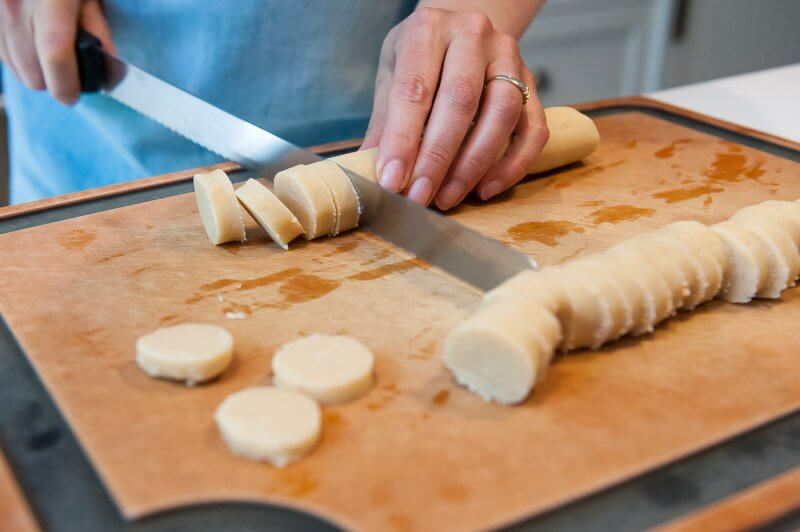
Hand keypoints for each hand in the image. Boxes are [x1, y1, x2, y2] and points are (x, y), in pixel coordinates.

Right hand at [0, 0, 114, 104]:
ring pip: (13, 67)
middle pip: (32, 72)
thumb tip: (109, 62)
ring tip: (52, 55)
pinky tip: (32, 43)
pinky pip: (1, 52)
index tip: (73, 95)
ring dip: (34, 70)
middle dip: (53, 80)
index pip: (56, 53)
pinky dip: (17, 55)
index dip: (66, 83)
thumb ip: (97, 25)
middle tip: (70, 70)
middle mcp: (14, 4)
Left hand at [362, 7, 547, 209]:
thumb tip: (373, 173)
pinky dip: (513, 164)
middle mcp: (473, 35)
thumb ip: (385, 123)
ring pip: (502, 113)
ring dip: (474, 164)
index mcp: (428, 29)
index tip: (392, 180)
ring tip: (448, 197)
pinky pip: (533, 128)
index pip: (415, 88)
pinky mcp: (533, 83)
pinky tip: (486, 188)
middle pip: (461, 99)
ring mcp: (509, 57)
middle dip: (437, 157)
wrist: (457, 31)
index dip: (403, 139)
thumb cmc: (420, 58)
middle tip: (419, 195)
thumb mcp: (391, 76)